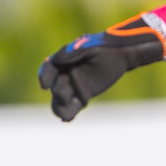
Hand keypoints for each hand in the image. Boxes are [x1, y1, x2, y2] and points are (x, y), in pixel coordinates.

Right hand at [38, 14, 165, 121]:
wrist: (120, 55)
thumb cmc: (105, 47)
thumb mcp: (90, 46)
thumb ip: (74, 51)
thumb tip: (57, 59)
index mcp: (63, 59)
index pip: (49, 68)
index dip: (44, 76)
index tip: (44, 85)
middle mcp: (65, 74)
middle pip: (55, 85)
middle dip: (58, 92)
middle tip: (66, 96)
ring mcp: (73, 86)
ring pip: (60, 99)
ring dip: (59, 107)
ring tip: (62, 114)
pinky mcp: (83, 96)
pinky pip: (73, 106)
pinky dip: (68, 113)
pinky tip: (66, 119)